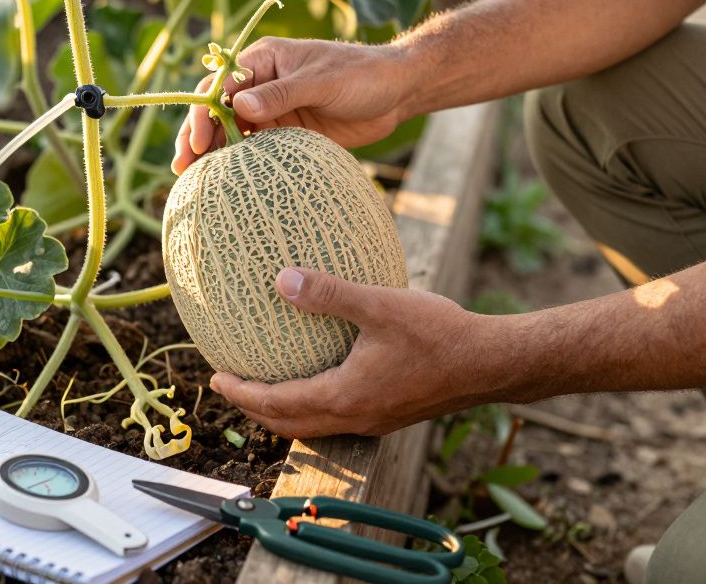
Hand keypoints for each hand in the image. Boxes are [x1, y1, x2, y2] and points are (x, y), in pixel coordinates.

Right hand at [172, 38, 412, 174]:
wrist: (396, 92)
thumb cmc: (361, 74)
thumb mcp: (322, 80)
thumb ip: (282, 93)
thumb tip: (241, 106)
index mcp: (263, 60)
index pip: (221, 86)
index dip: (204, 112)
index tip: (199, 140)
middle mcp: (260, 85)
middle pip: (218, 111)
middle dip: (197, 136)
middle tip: (181, 166)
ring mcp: (271, 111)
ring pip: (231, 133)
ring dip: (212, 153)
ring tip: (191, 179)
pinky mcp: (285, 134)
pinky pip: (255, 150)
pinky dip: (238, 164)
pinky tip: (223, 182)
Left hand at [209, 267, 509, 437]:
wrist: (490, 363)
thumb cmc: (439, 334)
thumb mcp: (380, 305)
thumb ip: (329, 293)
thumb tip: (281, 279)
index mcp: (344, 397)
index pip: (277, 405)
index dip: (242, 394)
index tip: (215, 378)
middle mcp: (355, 417)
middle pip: (289, 424)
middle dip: (255, 409)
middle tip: (230, 386)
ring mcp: (373, 420)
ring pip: (313, 425)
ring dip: (283, 411)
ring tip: (266, 387)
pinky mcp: (389, 414)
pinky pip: (337, 418)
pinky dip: (312, 406)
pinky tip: (318, 378)